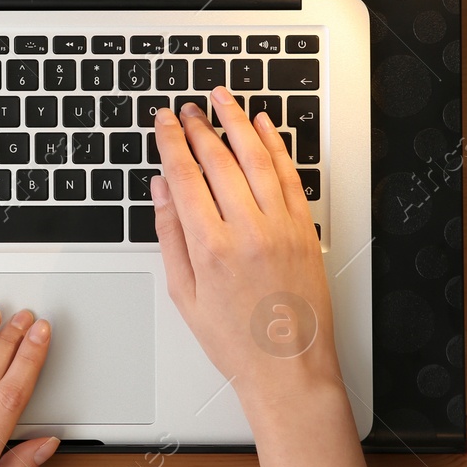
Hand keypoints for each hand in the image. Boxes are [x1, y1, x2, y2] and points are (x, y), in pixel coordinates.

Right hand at [150, 88, 337, 399]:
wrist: (287, 367)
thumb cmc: (235, 340)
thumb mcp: (184, 292)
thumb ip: (170, 234)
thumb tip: (161, 190)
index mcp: (211, 248)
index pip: (185, 176)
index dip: (171, 141)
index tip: (163, 121)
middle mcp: (248, 231)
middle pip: (219, 160)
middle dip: (199, 126)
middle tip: (188, 109)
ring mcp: (282, 228)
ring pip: (257, 158)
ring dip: (238, 122)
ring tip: (223, 100)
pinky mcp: (305, 230)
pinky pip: (290, 176)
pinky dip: (276, 146)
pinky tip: (263, 127)